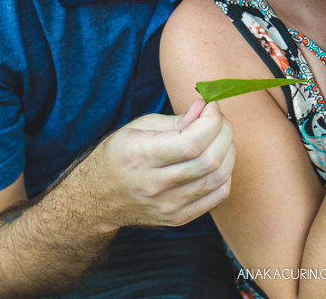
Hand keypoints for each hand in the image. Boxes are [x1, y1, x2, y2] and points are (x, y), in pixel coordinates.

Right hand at [93, 99, 234, 230]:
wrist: (97, 200)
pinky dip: (225, 172)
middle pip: (209, 160)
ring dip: (228, 150)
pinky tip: (217, 159)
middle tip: (218, 120)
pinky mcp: (179, 218)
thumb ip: (176, 119)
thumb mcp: (138, 127)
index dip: (212, 121)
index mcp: (140, 156)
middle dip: (224, 132)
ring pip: (219, 177)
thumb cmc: (120, 155)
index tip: (211, 107)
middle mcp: (154, 185)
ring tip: (219, 137)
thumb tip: (206, 108)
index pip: (191, 143)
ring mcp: (168, 206)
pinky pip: (218, 194)